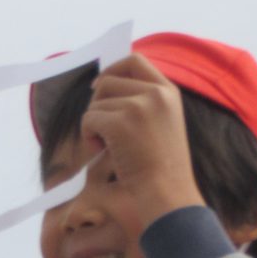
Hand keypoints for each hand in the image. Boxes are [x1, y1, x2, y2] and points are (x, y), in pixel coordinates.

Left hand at [81, 54, 204, 223]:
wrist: (167, 196)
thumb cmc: (162, 171)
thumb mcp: (162, 127)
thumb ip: (143, 104)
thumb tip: (102, 87)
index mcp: (169, 93)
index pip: (135, 61)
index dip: (112, 70)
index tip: (99, 86)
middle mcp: (156, 94)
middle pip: (109, 81)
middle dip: (97, 102)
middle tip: (100, 128)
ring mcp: (139, 107)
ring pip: (96, 102)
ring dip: (94, 125)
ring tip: (107, 148)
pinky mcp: (121, 122)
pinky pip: (89, 119)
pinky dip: (88, 136)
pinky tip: (100, 152)